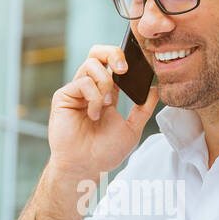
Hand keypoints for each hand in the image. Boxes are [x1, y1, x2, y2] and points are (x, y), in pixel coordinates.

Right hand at [48, 43, 158, 179]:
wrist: (86, 166)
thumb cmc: (105, 152)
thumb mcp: (132, 129)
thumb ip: (143, 109)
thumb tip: (156, 89)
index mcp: (106, 92)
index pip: (113, 64)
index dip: (124, 59)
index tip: (138, 67)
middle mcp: (90, 88)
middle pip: (97, 53)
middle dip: (112, 53)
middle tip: (123, 68)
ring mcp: (76, 91)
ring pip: (91, 64)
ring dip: (105, 83)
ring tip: (107, 104)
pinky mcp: (63, 96)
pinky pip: (82, 82)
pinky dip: (94, 97)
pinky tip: (94, 114)